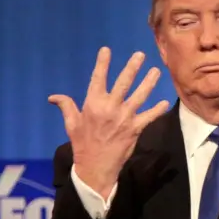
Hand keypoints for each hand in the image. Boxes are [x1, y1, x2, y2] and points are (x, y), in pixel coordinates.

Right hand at [48, 47, 170, 197]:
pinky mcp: (135, 129)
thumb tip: (53, 97)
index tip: (106, 50)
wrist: (95, 168)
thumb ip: (66, 107)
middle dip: (132, 67)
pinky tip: (164, 102)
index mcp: (93, 104)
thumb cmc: (82, 145)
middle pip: (123, 83)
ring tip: (156, 71)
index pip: (98, 78)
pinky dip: (157, 110)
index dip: (102, 63)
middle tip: (140, 55)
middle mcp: (110, 108)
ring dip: (149, 83)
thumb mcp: (71, 124)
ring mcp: (124, 118)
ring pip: (139, 96)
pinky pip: (149, 117)